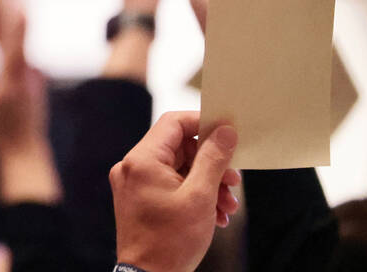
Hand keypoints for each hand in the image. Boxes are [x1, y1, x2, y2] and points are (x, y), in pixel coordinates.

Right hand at [0, 11, 59, 202]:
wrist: (25, 148)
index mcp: (14, 77)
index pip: (15, 44)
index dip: (15, 21)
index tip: (14, 0)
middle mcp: (25, 67)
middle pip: (10, 25)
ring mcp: (28, 65)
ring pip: (10, 27)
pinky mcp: (25, 67)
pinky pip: (10, 36)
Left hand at [111, 112, 240, 271]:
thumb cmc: (170, 242)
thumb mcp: (200, 196)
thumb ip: (213, 159)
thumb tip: (225, 131)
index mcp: (142, 160)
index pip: (174, 123)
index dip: (203, 124)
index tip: (227, 134)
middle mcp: (132, 167)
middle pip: (179, 148)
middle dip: (211, 164)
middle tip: (234, 181)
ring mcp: (134, 184)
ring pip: (178, 169)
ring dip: (207, 184)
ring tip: (228, 205)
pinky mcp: (140, 200)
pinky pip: (170, 186)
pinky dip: (194, 195)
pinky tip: (215, 215)